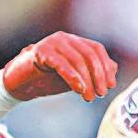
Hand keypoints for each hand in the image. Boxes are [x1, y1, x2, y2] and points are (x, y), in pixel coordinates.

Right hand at [2, 31, 116, 102]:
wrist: (23, 84)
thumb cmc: (49, 80)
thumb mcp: (76, 78)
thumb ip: (93, 72)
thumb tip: (114, 68)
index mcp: (74, 42)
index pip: (96, 49)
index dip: (106, 67)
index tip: (110, 86)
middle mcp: (65, 39)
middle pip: (89, 54)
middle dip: (98, 76)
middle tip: (101, 94)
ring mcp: (52, 43)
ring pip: (77, 60)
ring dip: (87, 81)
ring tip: (89, 98)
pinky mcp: (41, 52)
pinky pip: (61, 64)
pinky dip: (72, 76)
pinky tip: (79, 89)